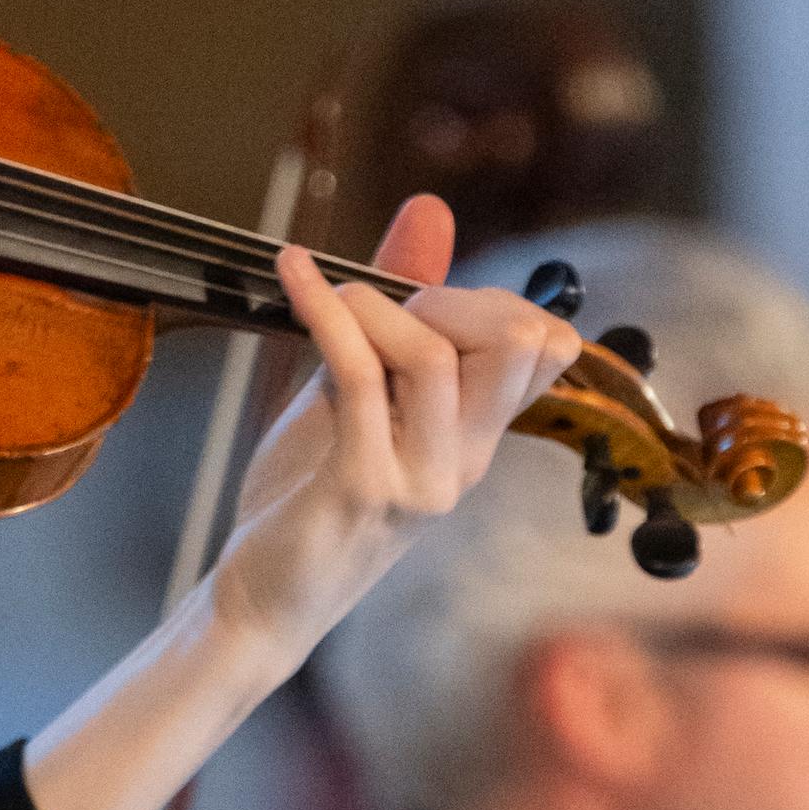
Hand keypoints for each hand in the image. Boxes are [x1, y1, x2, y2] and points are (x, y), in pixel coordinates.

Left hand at [204, 191, 575, 674]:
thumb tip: (430, 211)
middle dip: (453, 295)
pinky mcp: (361, 487)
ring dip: (374, 304)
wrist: (260, 598)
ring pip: (432, 354)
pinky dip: (324, 308)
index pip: (549, 351)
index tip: (427, 301)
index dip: (499, 301)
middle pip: (519, 343)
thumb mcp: (357, 391)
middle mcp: (464, 460)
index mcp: (476, 440)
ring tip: (329, 296)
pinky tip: (294, 275)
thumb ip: (394, 314)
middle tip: (385, 304)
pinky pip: (357, 375)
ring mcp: (420, 479)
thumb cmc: (308, 494)